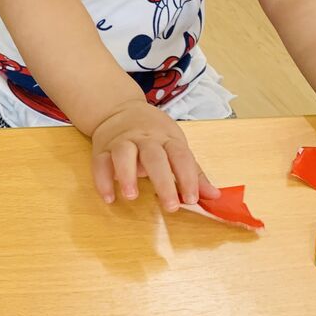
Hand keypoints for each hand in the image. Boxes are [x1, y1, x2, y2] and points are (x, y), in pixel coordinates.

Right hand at [90, 101, 220, 210]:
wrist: (118, 108)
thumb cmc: (153, 133)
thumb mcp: (176, 145)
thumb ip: (193, 172)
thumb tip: (214, 196)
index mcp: (166, 138)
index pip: (180, 156)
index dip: (188, 177)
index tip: (192, 199)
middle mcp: (144, 138)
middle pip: (154, 156)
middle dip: (163, 181)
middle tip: (170, 206)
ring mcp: (121, 142)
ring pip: (123, 154)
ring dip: (127, 174)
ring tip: (132, 196)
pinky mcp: (102, 149)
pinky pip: (100, 163)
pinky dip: (103, 180)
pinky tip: (109, 197)